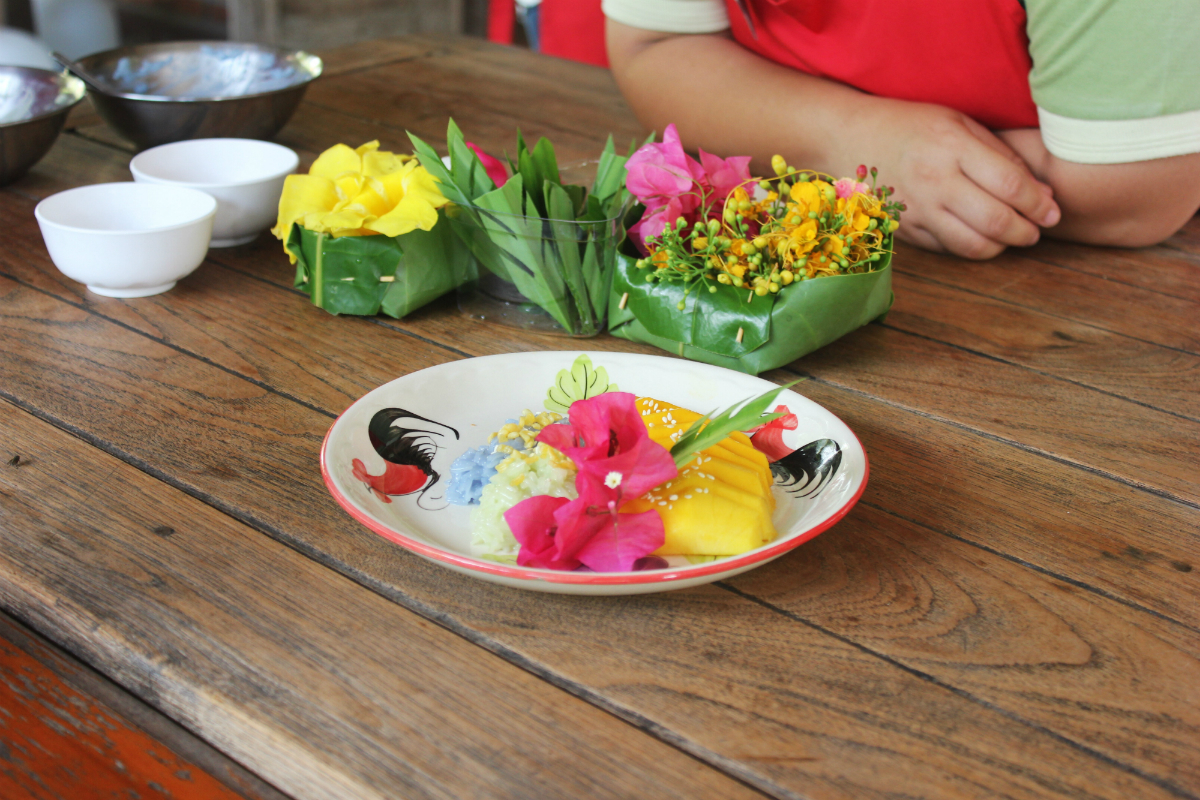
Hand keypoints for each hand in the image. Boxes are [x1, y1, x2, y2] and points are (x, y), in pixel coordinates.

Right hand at [856, 101, 1060, 258]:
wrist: (850, 138)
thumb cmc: (912, 125)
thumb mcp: (960, 123)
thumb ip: (1002, 156)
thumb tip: (1042, 193)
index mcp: (952, 146)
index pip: (1010, 184)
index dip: (1039, 203)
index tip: (1053, 211)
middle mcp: (934, 181)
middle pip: (995, 221)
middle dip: (1026, 231)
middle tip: (1038, 229)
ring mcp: (917, 209)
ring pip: (972, 245)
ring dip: (1002, 246)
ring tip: (1013, 236)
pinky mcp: (905, 229)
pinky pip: (949, 249)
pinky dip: (972, 247)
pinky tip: (981, 235)